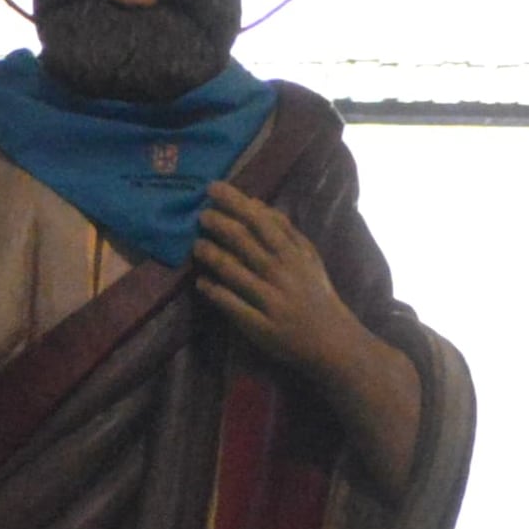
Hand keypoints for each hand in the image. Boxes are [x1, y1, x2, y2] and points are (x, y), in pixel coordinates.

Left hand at [194, 186, 379, 397]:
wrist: (331, 340)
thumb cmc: (316, 294)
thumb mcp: (308, 257)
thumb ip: (284, 230)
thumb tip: (256, 203)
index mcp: (293, 254)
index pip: (261, 221)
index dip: (235, 202)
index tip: (213, 188)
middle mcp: (281, 274)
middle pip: (246, 243)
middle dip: (220, 225)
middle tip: (201, 214)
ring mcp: (270, 301)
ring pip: (236, 273)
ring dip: (213, 256)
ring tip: (197, 245)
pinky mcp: (260, 327)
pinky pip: (233, 306)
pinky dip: (216, 293)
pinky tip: (201, 284)